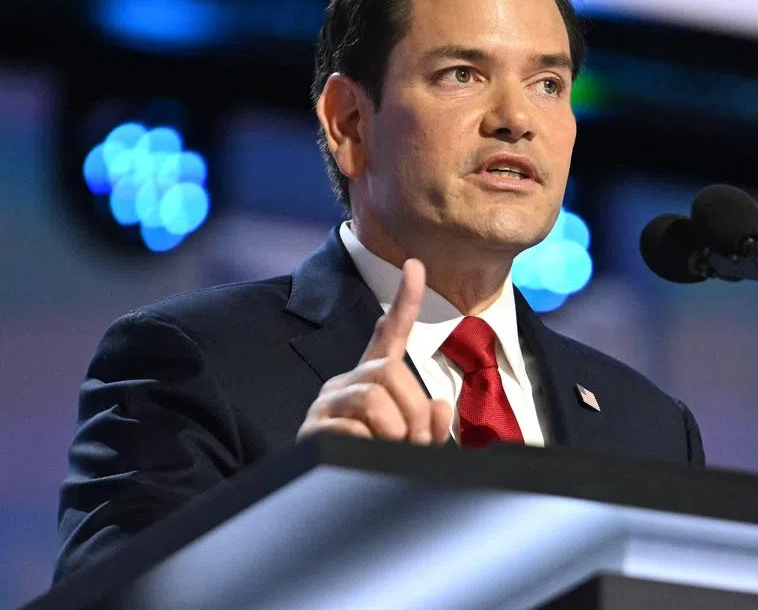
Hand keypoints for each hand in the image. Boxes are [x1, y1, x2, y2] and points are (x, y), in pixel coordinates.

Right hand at [297, 259, 451, 444]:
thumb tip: (440, 407)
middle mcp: (347, 382)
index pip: (391, 333)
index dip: (407, 299)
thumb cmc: (382, 461)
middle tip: (417, 442)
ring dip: (395, 431)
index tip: (415, 265)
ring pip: (372, 398)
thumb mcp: (414, 440)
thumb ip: (431, 422)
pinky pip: (350, 428)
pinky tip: (364, 455)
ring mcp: (327, 404)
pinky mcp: (312, 430)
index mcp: (375, 379)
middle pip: (390, 371)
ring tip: (393, 451)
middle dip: (414, 410)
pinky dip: (368, 446)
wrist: (332, 498)